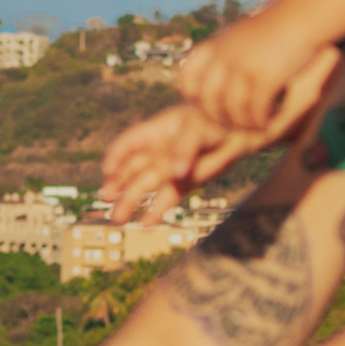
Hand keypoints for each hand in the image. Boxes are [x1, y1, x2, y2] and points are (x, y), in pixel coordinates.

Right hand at [102, 102, 217, 215]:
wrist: (236, 133)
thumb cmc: (215, 121)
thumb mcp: (198, 128)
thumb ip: (185, 149)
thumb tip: (176, 173)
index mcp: (153, 133)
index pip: (127, 146)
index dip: (115, 158)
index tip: (109, 172)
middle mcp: (155, 153)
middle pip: (130, 171)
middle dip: (117, 186)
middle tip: (107, 200)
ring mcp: (167, 170)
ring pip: (143, 188)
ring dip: (130, 203)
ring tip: (117, 220)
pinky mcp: (182, 185)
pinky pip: (165, 200)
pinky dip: (156, 212)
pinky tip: (145, 224)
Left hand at [176, 21, 327, 136]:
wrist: (304, 15)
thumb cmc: (278, 28)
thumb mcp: (244, 35)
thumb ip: (229, 54)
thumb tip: (222, 80)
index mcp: (216, 45)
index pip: (187, 77)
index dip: (193, 97)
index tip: (210, 104)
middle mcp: (225, 56)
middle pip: (208, 101)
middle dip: (219, 120)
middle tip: (235, 125)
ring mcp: (244, 67)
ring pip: (232, 111)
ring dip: (243, 125)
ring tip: (255, 128)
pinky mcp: (266, 78)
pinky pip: (255, 112)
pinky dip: (261, 123)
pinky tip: (268, 123)